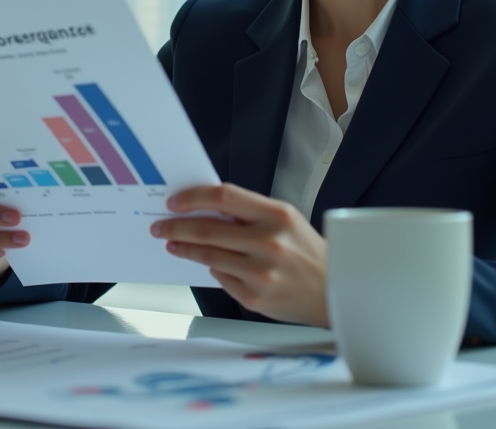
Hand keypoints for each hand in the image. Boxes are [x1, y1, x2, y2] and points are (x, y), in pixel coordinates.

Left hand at [151, 183, 327, 326]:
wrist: (334, 290)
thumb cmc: (308, 253)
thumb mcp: (287, 220)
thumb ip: (250, 213)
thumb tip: (207, 209)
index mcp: (277, 216)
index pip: (223, 197)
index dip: (193, 198)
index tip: (175, 202)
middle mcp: (269, 243)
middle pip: (207, 229)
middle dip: (176, 227)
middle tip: (161, 226)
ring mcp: (260, 272)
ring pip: (207, 256)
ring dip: (185, 249)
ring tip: (174, 244)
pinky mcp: (254, 297)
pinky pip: (221, 279)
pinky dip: (213, 269)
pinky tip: (210, 265)